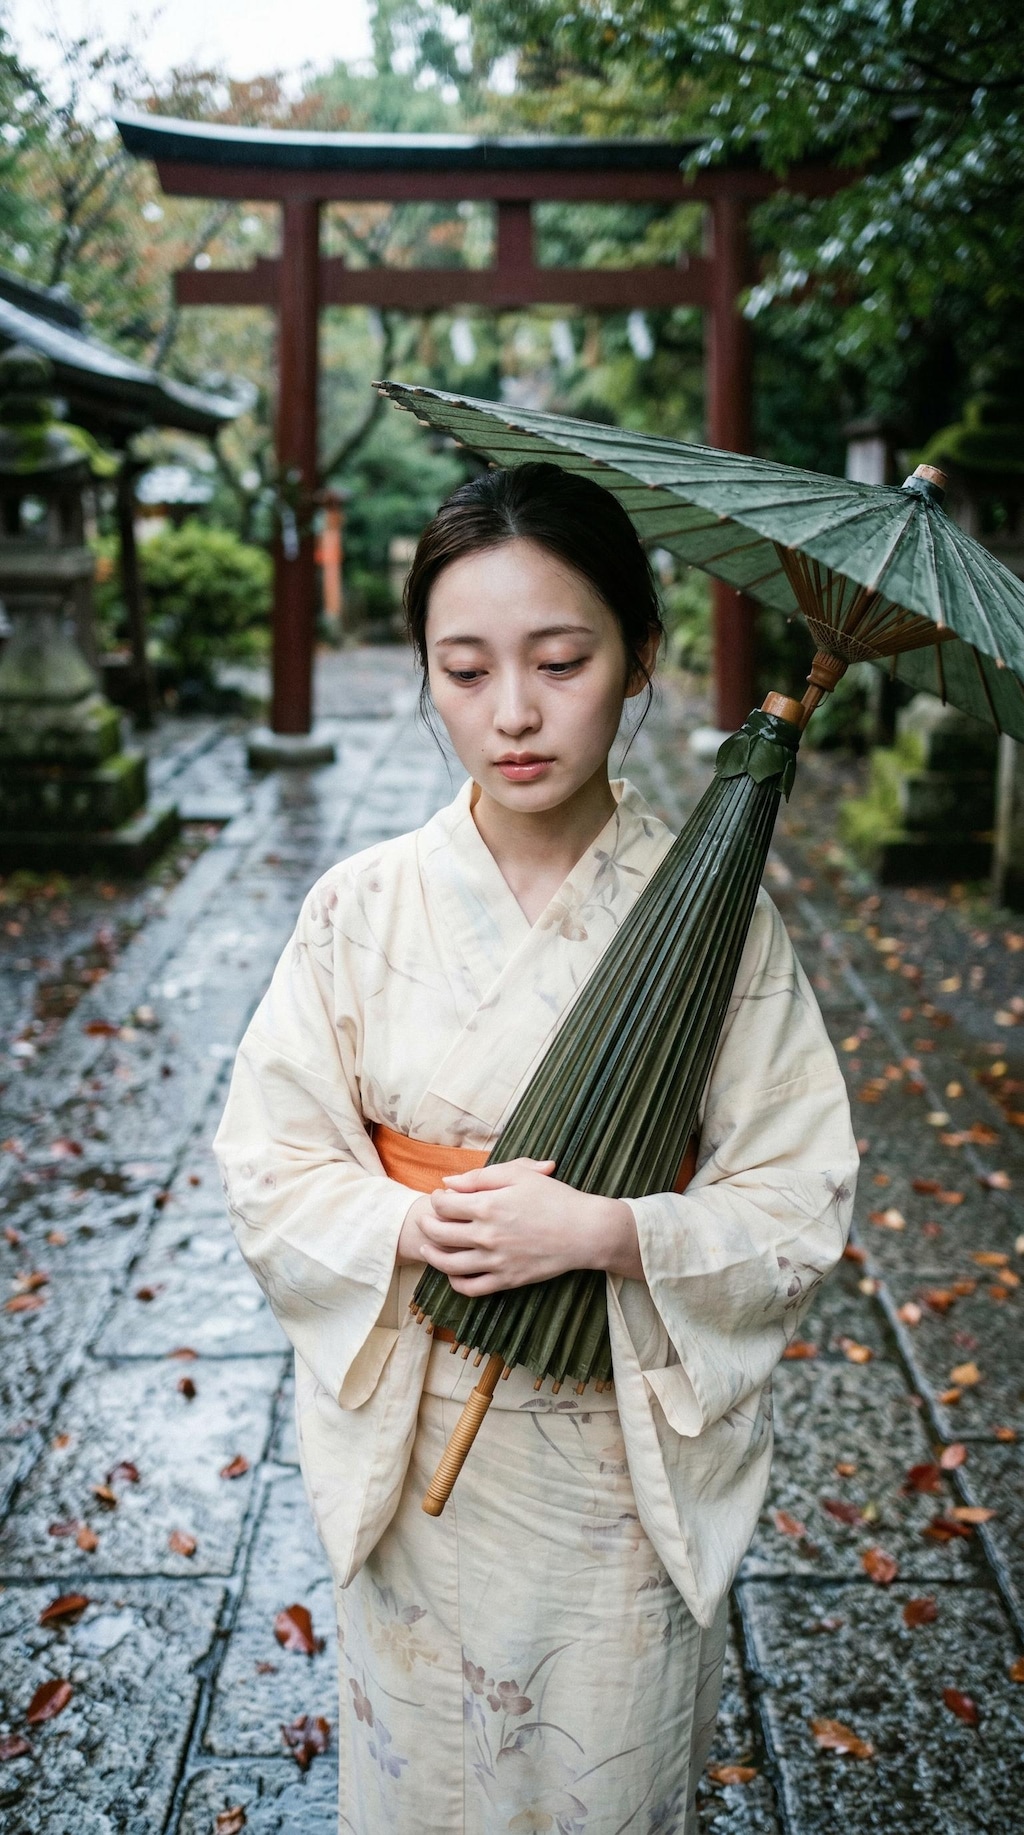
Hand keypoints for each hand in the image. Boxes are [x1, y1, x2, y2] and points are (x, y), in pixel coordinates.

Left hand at [400, 1158, 641, 1295]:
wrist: (585, 1231)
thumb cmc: (554, 1197)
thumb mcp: (519, 1175)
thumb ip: (480, 1177)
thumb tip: (448, 1182)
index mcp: (487, 1206)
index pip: (443, 1205)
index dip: (437, 1200)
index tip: (440, 1197)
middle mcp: (486, 1236)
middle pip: (439, 1234)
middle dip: (427, 1225)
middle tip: (427, 1220)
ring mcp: (496, 1261)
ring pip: (449, 1264)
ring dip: (432, 1256)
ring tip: (428, 1249)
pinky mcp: (507, 1280)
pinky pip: (471, 1288)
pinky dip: (455, 1282)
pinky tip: (452, 1273)